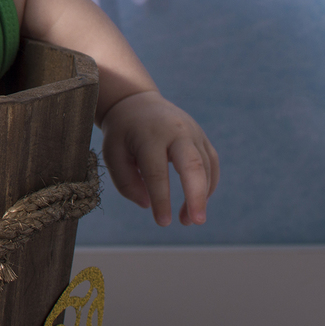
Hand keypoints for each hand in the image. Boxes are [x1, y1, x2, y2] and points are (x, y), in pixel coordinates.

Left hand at [99, 91, 219, 226]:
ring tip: (187, 220)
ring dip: (200, 197)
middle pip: (193, 164)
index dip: (162, 199)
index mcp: (149, 135)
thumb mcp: (112, 153)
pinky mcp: (202, 138)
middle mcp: (176, 131)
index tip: (163, 222)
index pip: (156, 172)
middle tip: (196, 221)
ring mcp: (194, 132)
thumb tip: (148, 205)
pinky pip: (211, 165)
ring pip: (206, 167)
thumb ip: (126, 181)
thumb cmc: (122, 132)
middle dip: (196, 195)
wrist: (137, 102)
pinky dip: (207, 186)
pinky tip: (196, 203)